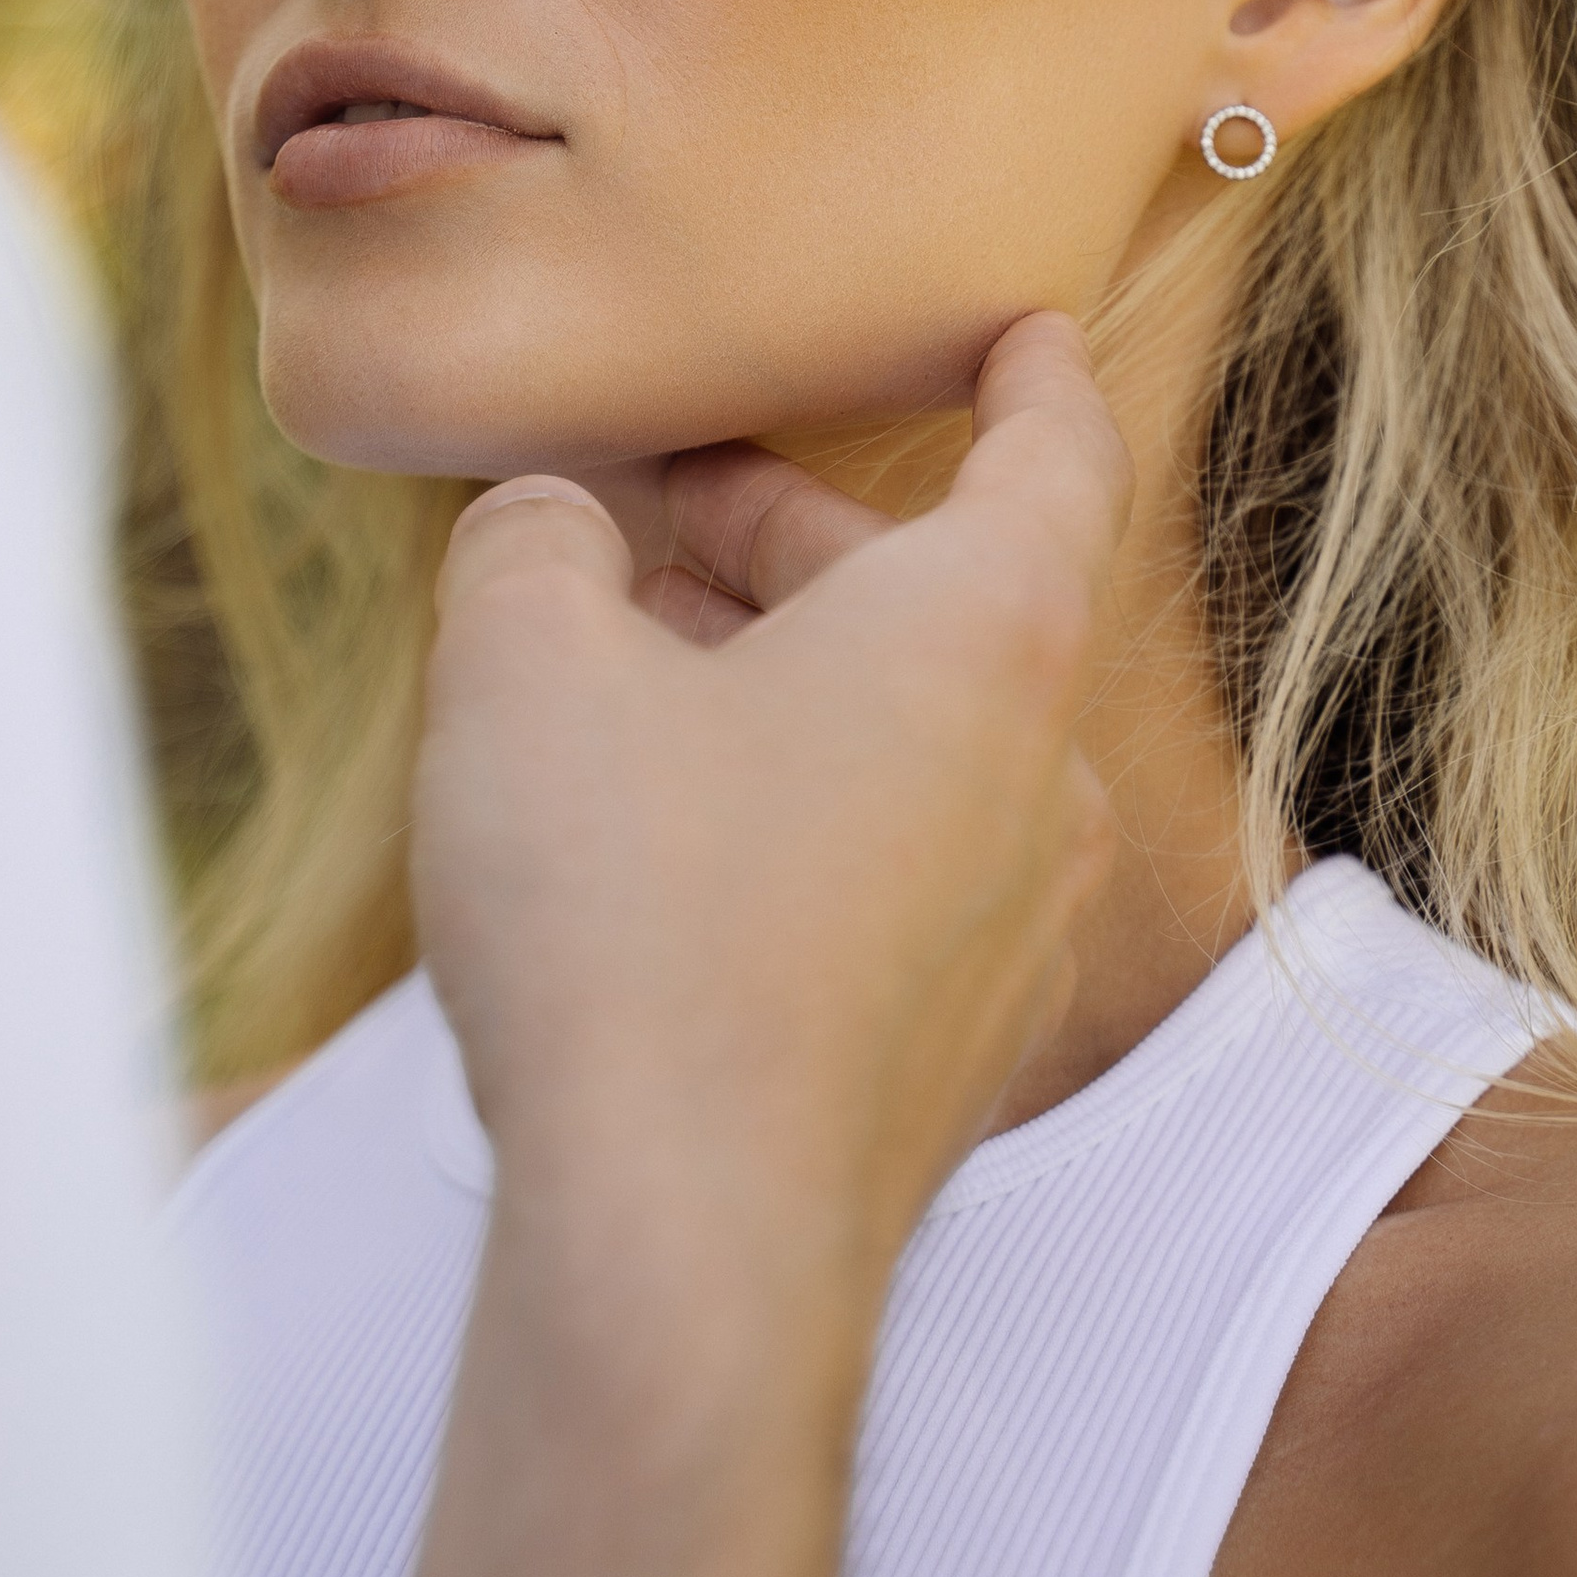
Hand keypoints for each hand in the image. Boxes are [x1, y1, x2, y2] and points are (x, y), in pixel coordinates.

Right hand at [410, 310, 1126, 1309]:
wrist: (685, 1248)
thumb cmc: (628, 920)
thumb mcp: (524, 660)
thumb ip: (538, 543)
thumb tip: (556, 529)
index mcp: (986, 632)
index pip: (1053, 453)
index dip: (1030, 376)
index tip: (1025, 328)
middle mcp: (1044, 771)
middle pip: (938, 601)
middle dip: (791, 543)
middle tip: (654, 516)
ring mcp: (1018, 926)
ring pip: (908, 742)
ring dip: (781, 684)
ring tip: (623, 673)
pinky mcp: (959, 1050)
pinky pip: (893, 872)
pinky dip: (799, 814)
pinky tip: (658, 845)